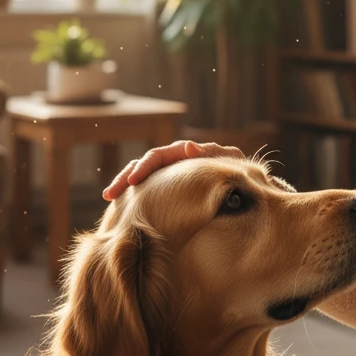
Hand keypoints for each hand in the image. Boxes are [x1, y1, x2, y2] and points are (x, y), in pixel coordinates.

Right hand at [102, 139, 245, 200]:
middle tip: (111, 194)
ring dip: (124, 185)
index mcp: (185, 154)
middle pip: (143, 164)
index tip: (134, 181)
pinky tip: (122, 209)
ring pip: (141, 176)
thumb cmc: (239, 172)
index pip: (158, 156)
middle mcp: (173, 161)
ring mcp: (169, 175)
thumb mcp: (229, 161)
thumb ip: (212, 153)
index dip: (144, 167)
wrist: (246, 185)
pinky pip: (148, 190)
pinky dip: (135, 197)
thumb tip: (186, 146)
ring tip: (109, 198)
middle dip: (126, 177)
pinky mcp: (168, 189)